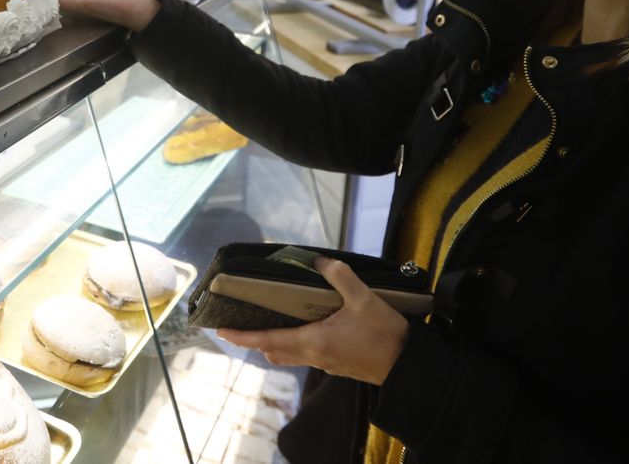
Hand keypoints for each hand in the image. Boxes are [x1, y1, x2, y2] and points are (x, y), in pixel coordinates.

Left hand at [216, 258, 409, 385]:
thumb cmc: (384, 334)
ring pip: (289, 355)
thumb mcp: (363, 298)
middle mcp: (314, 356)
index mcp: (314, 341)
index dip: (242, 337)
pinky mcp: (337, 366)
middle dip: (254, 340)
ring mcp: (326, 364)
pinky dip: (294, 343)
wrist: (407, 366)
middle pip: (274, 350)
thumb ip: (339, 276)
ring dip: (274, 342)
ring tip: (267, 323)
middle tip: (240, 325)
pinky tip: (304, 328)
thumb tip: (318, 262)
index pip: (268, 340)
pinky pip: (306, 356)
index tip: (221, 332)